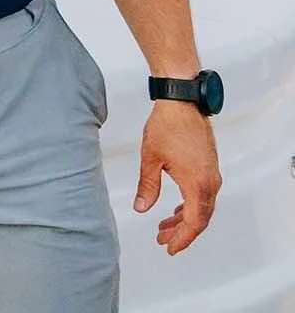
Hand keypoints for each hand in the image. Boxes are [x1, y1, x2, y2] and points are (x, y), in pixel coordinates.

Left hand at [135, 99, 221, 254]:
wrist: (183, 103)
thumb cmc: (167, 127)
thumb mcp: (150, 159)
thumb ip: (147, 187)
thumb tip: (141, 208)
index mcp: (197, 184)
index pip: (193, 222)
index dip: (183, 239)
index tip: (170, 248)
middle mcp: (210, 183)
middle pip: (200, 218)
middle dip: (181, 232)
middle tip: (163, 241)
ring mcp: (212, 175)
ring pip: (202, 207)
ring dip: (184, 219)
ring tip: (164, 227)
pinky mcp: (210, 168)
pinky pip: (203, 196)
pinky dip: (190, 206)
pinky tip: (176, 209)